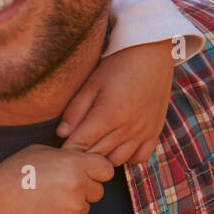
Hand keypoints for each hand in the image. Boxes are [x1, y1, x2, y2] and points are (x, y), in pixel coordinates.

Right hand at [0, 144, 113, 213]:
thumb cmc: (12, 173)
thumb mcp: (38, 152)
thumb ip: (65, 157)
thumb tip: (81, 161)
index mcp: (74, 164)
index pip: (106, 170)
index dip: (96, 173)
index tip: (84, 175)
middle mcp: (79, 186)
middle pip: (97, 191)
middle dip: (83, 191)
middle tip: (57, 190)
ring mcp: (74, 209)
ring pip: (84, 208)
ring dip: (70, 206)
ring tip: (44, 202)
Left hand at [57, 40, 173, 164]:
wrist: (152, 53)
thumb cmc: (117, 66)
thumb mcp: (90, 84)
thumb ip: (75, 110)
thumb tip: (62, 134)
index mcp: (108, 115)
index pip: (80, 144)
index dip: (66, 150)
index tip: (57, 152)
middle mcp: (128, 128)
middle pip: (97, 155)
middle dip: (81, 156)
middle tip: (70, 153)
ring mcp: (144, 131)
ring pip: (118, 160)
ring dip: (102, 158)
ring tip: (92, 148)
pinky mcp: (155, 130)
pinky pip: (141, 158)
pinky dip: (127, 158)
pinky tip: (116, 147)